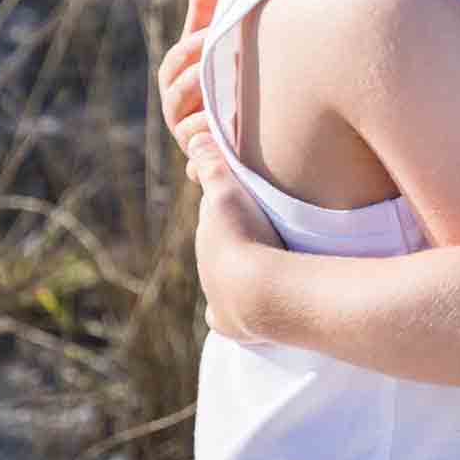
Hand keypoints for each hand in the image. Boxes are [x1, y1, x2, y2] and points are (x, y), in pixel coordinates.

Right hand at [160, 0, 223, 164]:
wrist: (246, 124)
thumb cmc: (224, 71)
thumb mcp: (215, 42)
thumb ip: (209, 11)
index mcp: (177, 77)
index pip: (176, 61)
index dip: (192, 49)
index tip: (211, 36)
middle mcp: (177, 109)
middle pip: (178, 94)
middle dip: (197, 79)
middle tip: (220, 68)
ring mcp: (189, 137)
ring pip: (188, 129)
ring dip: (205, 118)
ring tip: (224, 106)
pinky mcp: (203, 164)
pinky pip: (200, 162)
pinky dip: (211, 153)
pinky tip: (231, 141)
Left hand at [192, 137, 288, 338]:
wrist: (260, 291)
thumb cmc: (247, 236)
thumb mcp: (228, 190)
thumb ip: (211, 163)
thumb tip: (193, 137)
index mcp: (207, 235)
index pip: (217, 216)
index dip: (233, 207)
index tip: (254, 202)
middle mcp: (205, 267)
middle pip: (220, 250)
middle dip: (237, 242)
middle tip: (266, 233)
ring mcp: (216, 298)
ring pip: (222, 283)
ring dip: (240, 275)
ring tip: (266, 268)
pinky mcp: (228, 323)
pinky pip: (226, 317)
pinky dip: (234, 312)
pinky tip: (248, 311)